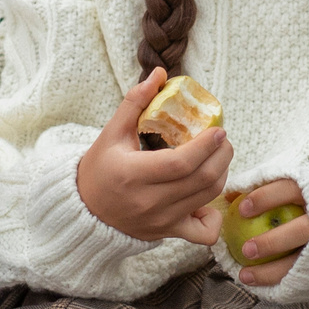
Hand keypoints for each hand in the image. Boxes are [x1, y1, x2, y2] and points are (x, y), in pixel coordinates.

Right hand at [75, 69, 231, 244]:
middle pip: (202, 180)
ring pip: (207, 199)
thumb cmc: (99, 169)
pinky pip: (203, 233)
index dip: (207, 146)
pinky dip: (213, 217)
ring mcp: (161, 221)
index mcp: (133, 174)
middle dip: (222, 156)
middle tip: (223, 140)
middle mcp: (149, 202)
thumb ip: (135, 102)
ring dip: (221, 174)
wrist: (84, 211)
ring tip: (218, 157)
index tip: (218, 130)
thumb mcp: (111, 134)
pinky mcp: (167, 233)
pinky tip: (206, 200)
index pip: (181, 163)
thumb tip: (159, 74)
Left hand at [230, 176, 308, 287]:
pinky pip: (303, 278)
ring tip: (244, 275)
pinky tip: (255, 282)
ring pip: (302, 260)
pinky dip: (278, 280)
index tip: (242, 209)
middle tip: (246, 250)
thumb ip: (268, 186)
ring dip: (271, 270)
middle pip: (303, 231)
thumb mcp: (299, 184)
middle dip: (273, 242)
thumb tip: (230, 194)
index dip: (266, 197)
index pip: (292, 190)